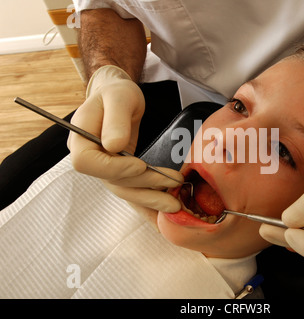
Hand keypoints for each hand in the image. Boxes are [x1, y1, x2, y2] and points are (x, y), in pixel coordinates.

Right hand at [68, 65, 181, 213]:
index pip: (87, 162)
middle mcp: (90, 158)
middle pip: (112, 181)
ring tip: (175, 205)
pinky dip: (148, 201)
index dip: (113, 168)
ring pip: (125, 189)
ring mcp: (105, 168)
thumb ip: (115, 120)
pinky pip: (133, 189)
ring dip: (150, 199)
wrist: (119, 97)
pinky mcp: (120, 172)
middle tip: (172, 190)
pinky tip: (163, 211)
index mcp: (80, 139)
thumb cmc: (117, 93)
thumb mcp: (119, 97)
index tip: (140, 165)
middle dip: (144, 187)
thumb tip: (114, 146)